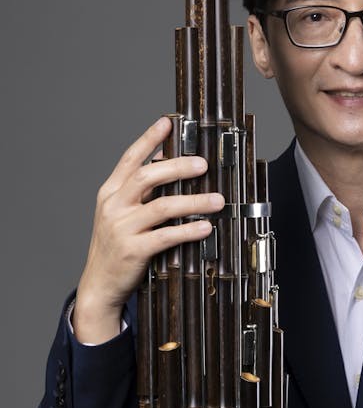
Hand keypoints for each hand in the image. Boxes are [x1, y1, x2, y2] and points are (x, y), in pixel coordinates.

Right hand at [74, 117, 223, 343]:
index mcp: (110, 192)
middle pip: (147, 177)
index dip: (149, 139)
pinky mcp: (133, 250)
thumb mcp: (120, 213)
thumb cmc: (116, 245)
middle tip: (203, 164)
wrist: (99, 284)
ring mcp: (121, 228)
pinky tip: (205, 227)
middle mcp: (113, 206)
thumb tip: (169, 162)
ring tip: (218, 200)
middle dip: (178, 167)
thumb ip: (139, 191)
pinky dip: (189, 230)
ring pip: (162, 206)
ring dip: (194, 201)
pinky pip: (166, 236)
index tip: (167, 122)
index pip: (130, 159)